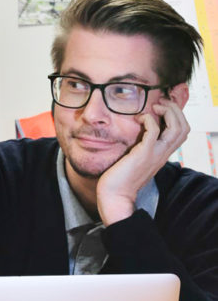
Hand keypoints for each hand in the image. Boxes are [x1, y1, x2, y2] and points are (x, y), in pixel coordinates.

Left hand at [97, 98, 188, 224]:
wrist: (114, 197)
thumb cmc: (119, 180)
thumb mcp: (135, 160)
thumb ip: (140, 149)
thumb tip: (134, 136)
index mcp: (162, 154)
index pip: (181, 132)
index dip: (177, 116)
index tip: (161, 108)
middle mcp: (163, 154)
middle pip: (185, 127)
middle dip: (176, 110)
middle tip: (161, 103)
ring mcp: (155, 154)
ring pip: (178, 128)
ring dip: (169, 112)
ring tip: (156, 106)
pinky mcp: (143, 154)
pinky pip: (154, 131)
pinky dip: (149, 119)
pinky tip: (139, 118)